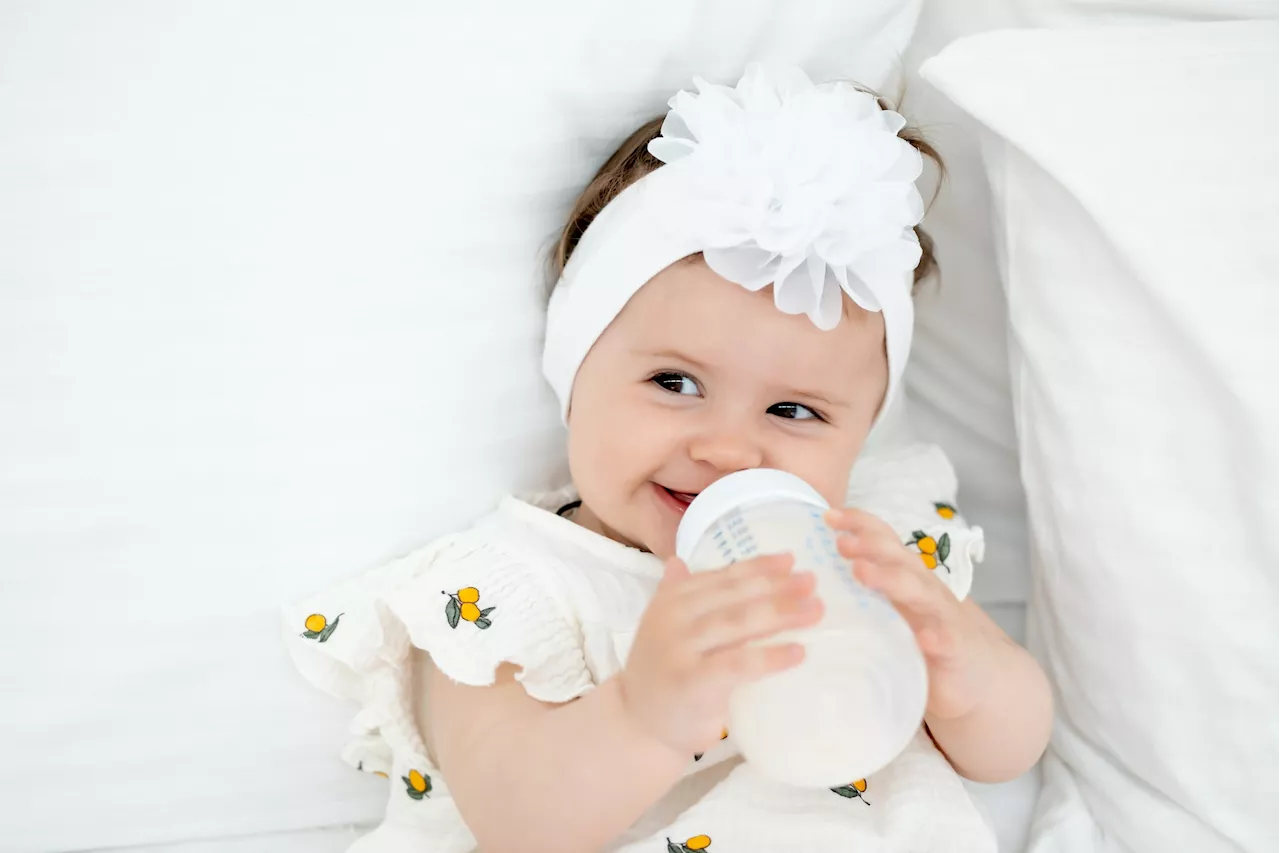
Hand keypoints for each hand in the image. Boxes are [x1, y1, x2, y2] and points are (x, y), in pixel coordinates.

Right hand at [618, 554, 822, 754]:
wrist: (639, 724)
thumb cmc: (661, 674)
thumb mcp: (664, 629)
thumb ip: (675, 595)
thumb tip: (678, 560)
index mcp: (670, 599)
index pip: (722, 576)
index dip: (758, 567)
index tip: (791, 560)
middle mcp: (672, 617)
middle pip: (735, 595)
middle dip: (778, 586)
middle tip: (812, 581)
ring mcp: (681, 649)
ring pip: (740, 623)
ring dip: (783, 613)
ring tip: (816, 610)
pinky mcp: (693, 682)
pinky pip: (740, 663)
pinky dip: (772, 656)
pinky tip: (799, 651)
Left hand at [826, 508, 995, 722]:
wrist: (977, 676)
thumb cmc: (921, 637)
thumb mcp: (887, 613)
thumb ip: (856, 598)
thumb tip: (806, 586)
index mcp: (904, 576)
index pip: (883, 541)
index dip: (859, 523)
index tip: (828, 515)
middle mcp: (923, 588)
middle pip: (897, 558)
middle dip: (868, 545)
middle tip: (840, 542)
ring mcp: (941, 617)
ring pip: (919, 590)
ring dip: (891, 579)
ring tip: (862, 573)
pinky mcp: (955, 650)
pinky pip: (946, 640)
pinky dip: (936, 637)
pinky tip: (924, 638)